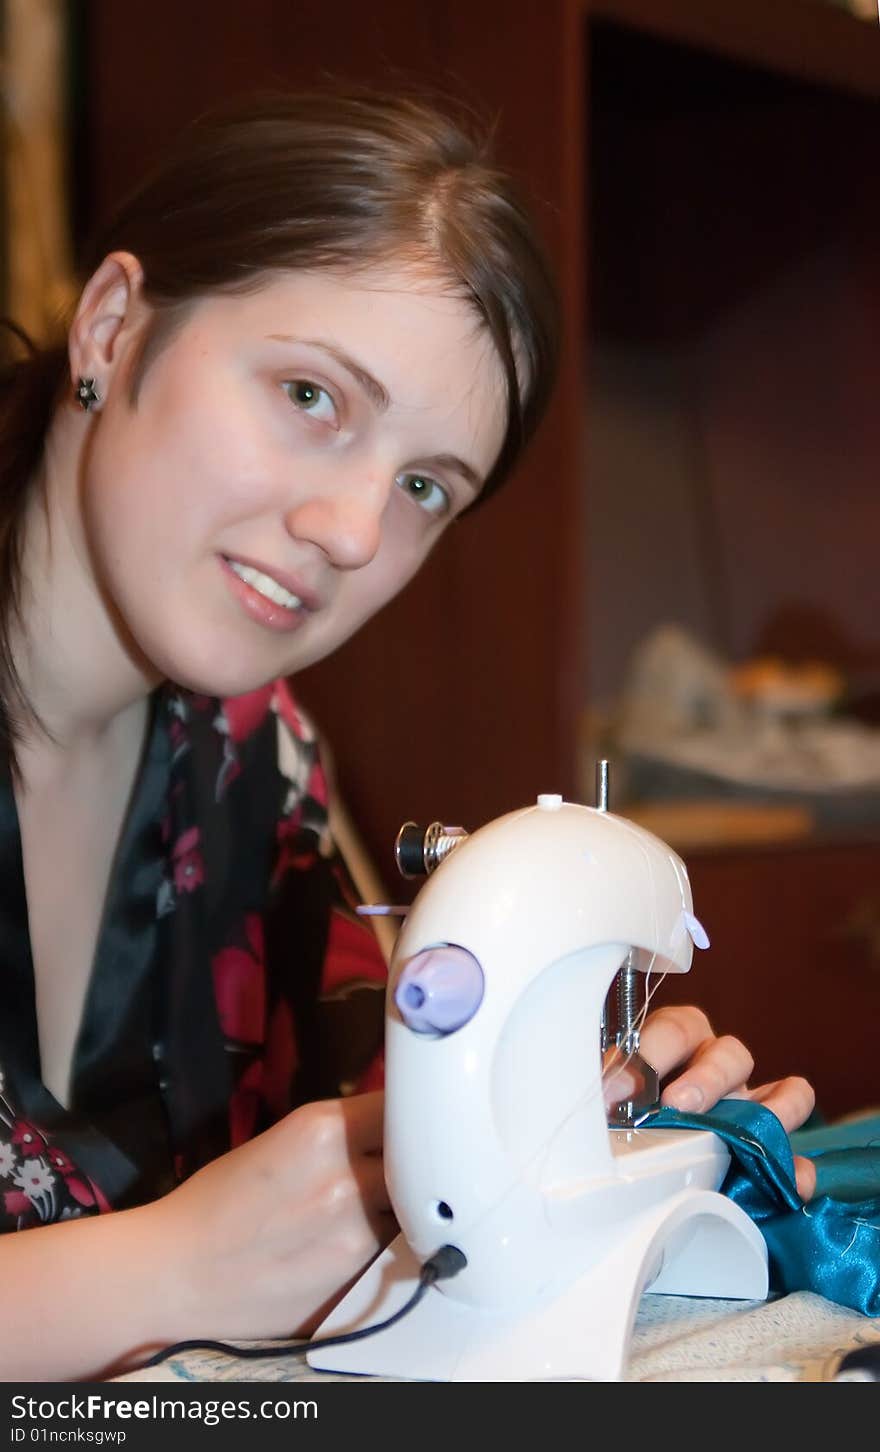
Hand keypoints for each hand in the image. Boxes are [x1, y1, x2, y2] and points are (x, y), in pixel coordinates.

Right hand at [153, 1090, 395, 1342]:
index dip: (404, 1116)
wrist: (176, 1271)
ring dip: (397, 1206)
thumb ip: (341, 1132)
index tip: (406, 1122)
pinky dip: (382, 1246)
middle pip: (411, 1159)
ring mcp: (355, 1234)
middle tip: (391, 1167)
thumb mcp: (284, 1140)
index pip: (398, 1107)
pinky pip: (390, 1252)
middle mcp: (347, 1178)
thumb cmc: (217, 1200)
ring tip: (365, 1209)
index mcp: (323, 1129)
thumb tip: (388, 1123)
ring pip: (406, 1209)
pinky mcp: (353, 1280)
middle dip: (405, 1162)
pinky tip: (350, 1245)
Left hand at [602, 1005, 816, 1200]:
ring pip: (786, 1093)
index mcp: (682, 1045)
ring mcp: (753, 1110)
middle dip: (706, 1077)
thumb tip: (600, 1096)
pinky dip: (795, 1168)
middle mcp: (722, 1071)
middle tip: (676, 1105)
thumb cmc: (629, 1115)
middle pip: (733, 1054)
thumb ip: (613, 1090)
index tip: (617, 1089)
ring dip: (768, 1112)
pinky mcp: (773, 1155)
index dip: (650, 1052)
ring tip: (735, 1137)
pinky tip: (783, 1183)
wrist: (643, 1168)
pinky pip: (798, 1156)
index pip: (678, 1028)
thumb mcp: (616, 1096)